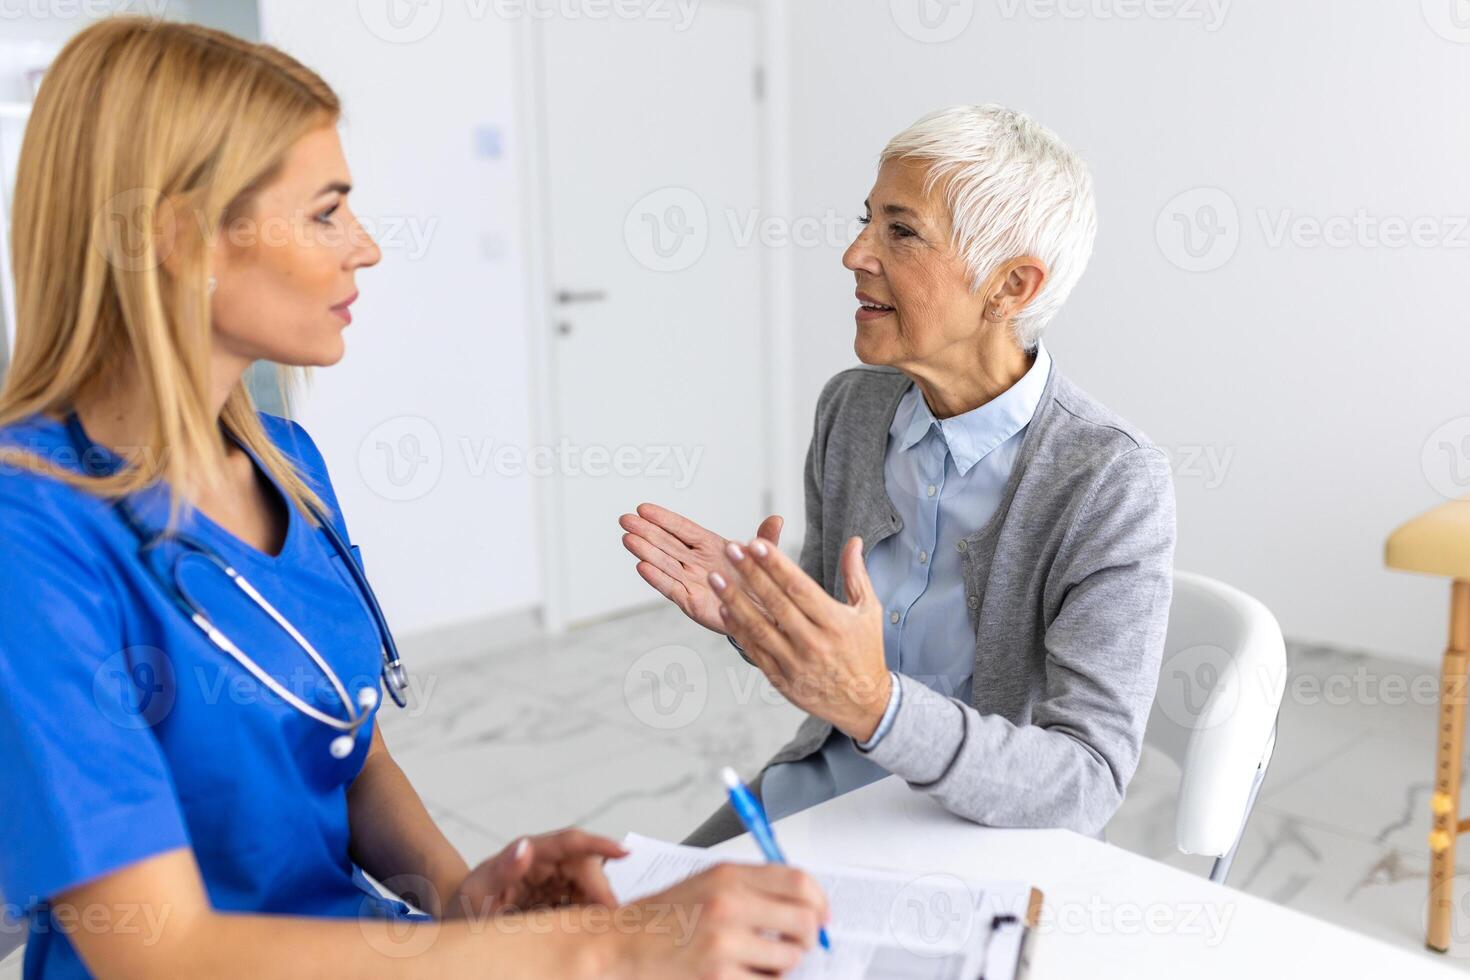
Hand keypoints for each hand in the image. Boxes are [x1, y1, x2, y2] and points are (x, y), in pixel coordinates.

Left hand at [445, 829, 627, 919]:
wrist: (458, 927)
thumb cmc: (463, 910)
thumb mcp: (477, 893)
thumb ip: (502, 870)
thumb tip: (526, 846)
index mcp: (528, 854)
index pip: (571, 842)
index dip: (600, 844)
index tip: (626, 852)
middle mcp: (546, 863)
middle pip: (588, 868)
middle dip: (601, 891)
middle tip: (605, 921)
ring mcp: (553, 883)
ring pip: (590, 887)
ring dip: (597, 904)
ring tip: (592, 928)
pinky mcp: (557, 901)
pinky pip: (583, 905)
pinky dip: (589, 916)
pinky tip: (584, 932)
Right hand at [605, 864, 827, 978]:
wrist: (615, 947)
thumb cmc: (658, 919)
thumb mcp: (703, 884)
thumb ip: (750, 888)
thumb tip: (801, 903)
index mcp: (728, 876)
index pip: (799, 881)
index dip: (820, 900)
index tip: (823, 915)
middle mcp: (729, 905)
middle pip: (804, 920)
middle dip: (810, 937)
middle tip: (800, 944)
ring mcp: (724, 945)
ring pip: (790, 958)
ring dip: (785, 966)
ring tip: (763, 963)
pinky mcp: (719, 979)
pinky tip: (747, 976)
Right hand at [619, 502, 783, 635]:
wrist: (763, 615)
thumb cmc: (759, 582)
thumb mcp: (764, 558)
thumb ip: (765, 539)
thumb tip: (777, 518)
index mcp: (711, 546)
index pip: (683, 529)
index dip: (663, 518)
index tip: (643, 508)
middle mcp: (696, 562)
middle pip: (667, 543)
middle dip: (646, 531)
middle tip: (625, 519)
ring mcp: (691, 581)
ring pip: (665, 563)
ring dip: (646, 551)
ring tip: (628, 539)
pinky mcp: (691, 602)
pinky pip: (671, 588)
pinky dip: (657, 578)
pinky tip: (642, 566)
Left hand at [712, 535, 890, 740]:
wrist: (863, 703)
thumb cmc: (865, 652)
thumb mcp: (868, 612)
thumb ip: (856, 575)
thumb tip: (854, 542)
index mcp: (835, 623)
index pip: (799, 588)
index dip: (775, 565)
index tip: (756, 544)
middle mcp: (814, 642)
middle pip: (775, 603)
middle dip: (750, 573)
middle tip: (731, 550)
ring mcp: (795, 663)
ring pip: (758, 627)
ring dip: (734, 600)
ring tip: (716, 577)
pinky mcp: (781, 679)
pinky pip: (754, 650)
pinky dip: (737, 629)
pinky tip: (724, 608)